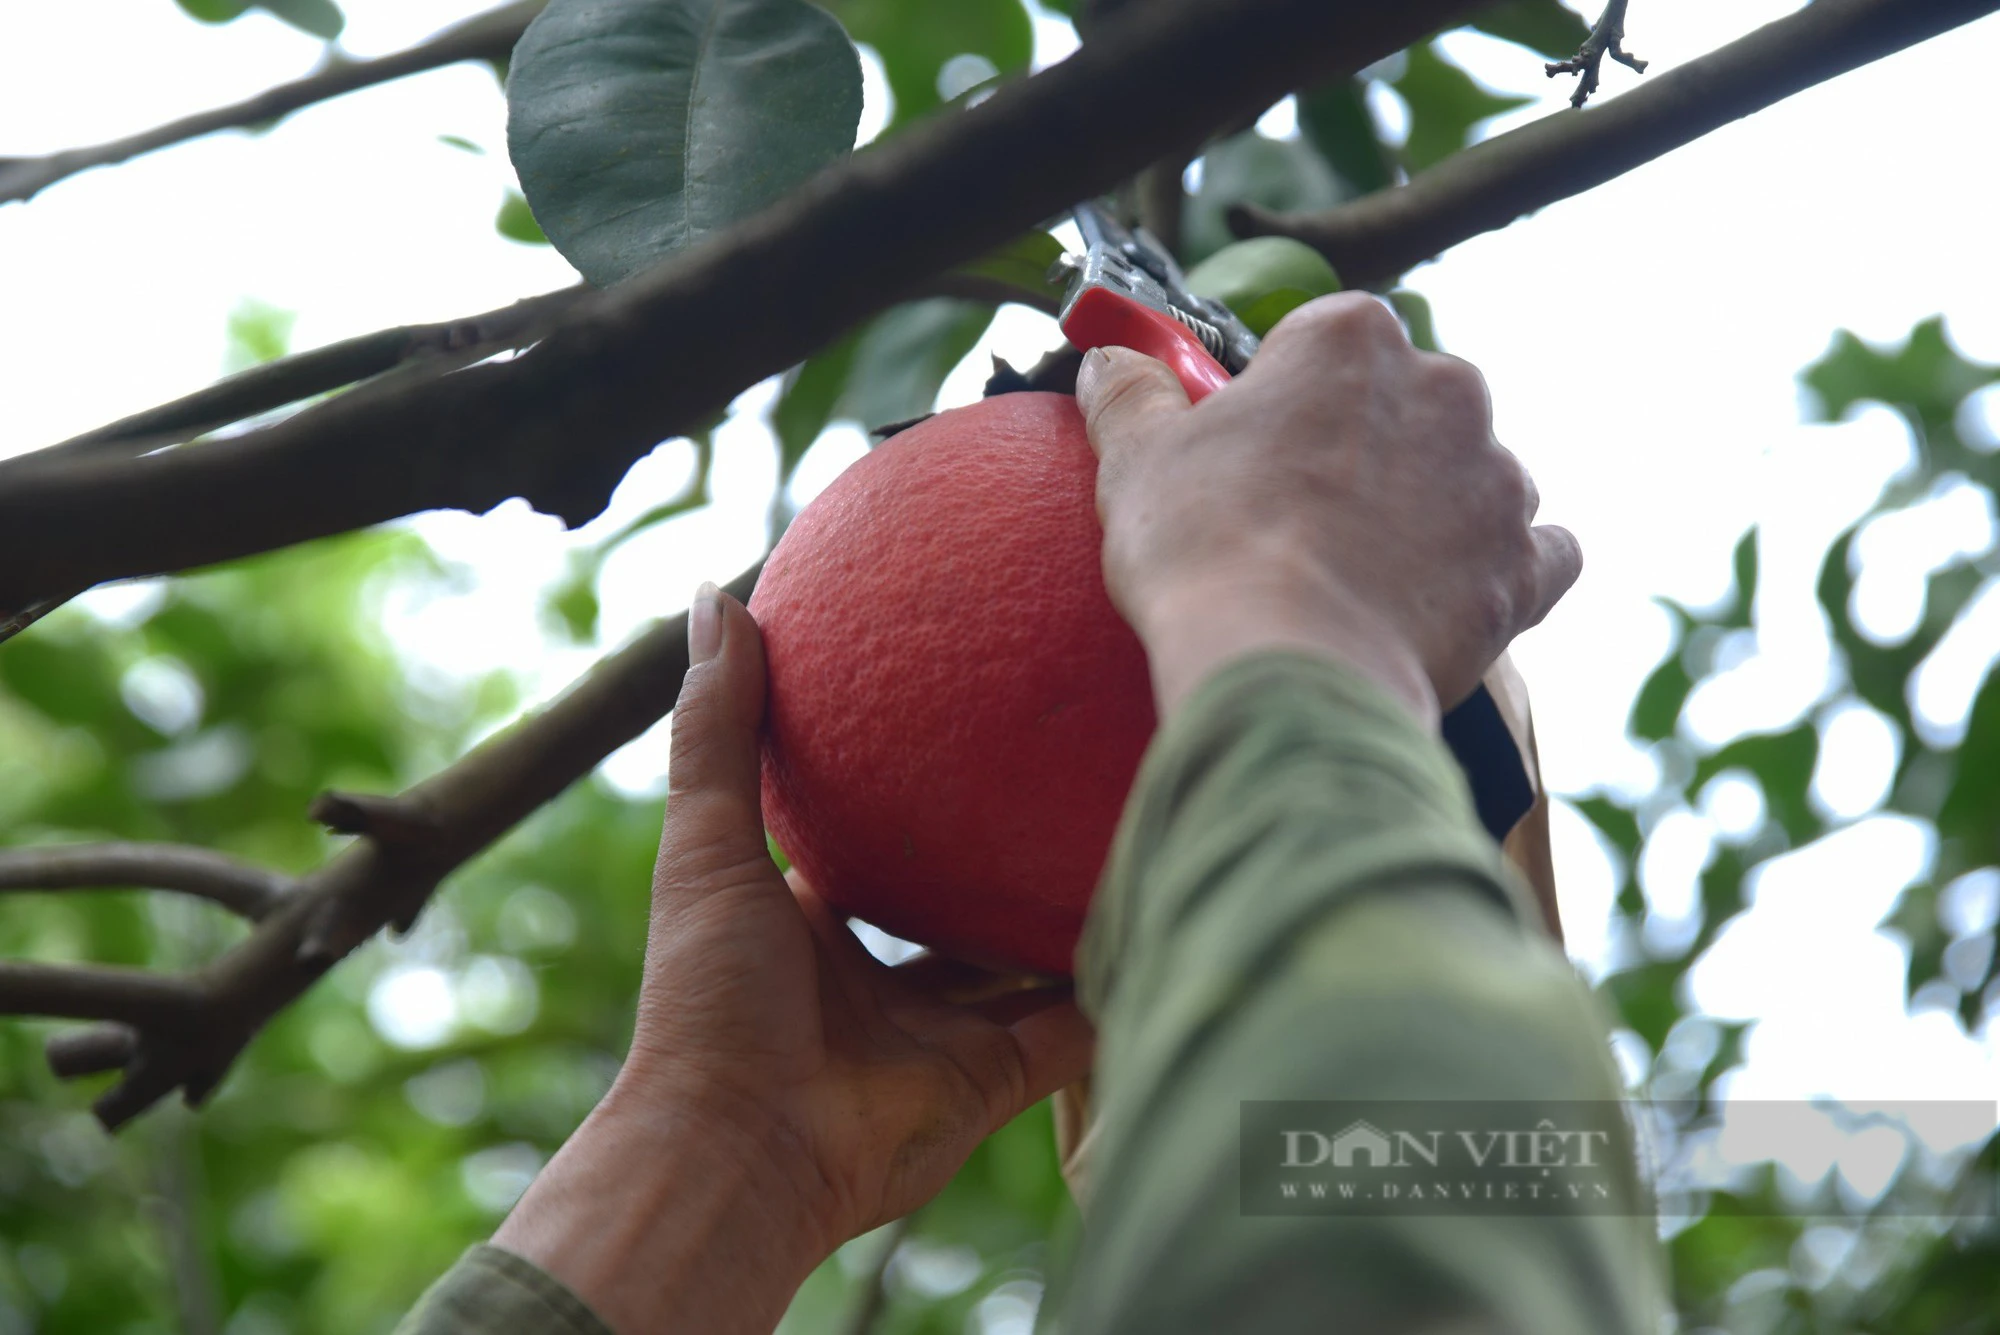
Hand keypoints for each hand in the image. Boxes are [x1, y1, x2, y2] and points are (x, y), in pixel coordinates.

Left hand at [494, 585, 1092, 1334]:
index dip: (906, 789)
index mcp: (810, 923)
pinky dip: (1110, 977)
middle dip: (1003, 851)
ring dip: (1067, 910)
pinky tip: (1164, 910)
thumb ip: (717, 727)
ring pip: (1023, 960)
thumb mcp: (707, 842)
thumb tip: (715, 592)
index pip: (868, 842)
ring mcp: (940, 1031)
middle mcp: (880, 977)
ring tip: (1134, 827)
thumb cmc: (710, 995)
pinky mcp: (994, 1080)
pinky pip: (1069, 1021)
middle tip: (1067, 771)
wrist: (741, 1151)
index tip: (957, 721)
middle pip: (956, 900)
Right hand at [1075, 293, 1580, 724]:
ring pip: (1470, 475)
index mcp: (1352, 338)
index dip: (1283, 397)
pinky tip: (1443, 597)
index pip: (1323, 341)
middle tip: (1294, 517)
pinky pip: (1537, 553)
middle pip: (1405, 404)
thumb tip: (1113, 360)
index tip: (1248, 449)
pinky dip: (1499, 569)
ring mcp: (1498, 478)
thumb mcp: (1137, 458)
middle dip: (1364, 449)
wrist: (1289, 668)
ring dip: (1428, 510)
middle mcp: (1447, 388)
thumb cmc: (1208, 549)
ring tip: (1358, 574)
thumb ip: (1131, 394)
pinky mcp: (1524, 566)